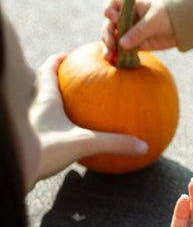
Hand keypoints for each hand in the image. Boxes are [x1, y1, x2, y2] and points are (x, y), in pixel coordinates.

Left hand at [29, 54, 148, 184]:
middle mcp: (34, 108)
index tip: (68, 56)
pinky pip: (41, 128)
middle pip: (41, 86)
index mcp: (46, 100)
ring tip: (69, 106)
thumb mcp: (84, 144)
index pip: (48, 70)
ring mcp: (29, 124)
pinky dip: (53, 127)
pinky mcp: (28, 141)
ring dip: (52, 103)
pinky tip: (66, 138)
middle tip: (69, 77)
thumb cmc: (45, 150)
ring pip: (39, 107)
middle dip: (54, 79)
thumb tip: (143, 145)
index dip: (57, 61)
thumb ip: (113, 143)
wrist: (16, 170)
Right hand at [102, 0, 175, 61]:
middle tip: (111, 44)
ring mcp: (129, 31)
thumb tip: (121, 44)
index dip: (108, 10)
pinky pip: (121, 49)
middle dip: (106, 34)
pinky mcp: (134, 44)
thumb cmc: (168, 16)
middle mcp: (126, 17)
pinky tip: (113, 61)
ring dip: (108, 47)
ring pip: (112, 38)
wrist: (182, 28)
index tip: (113, 18)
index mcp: (130, 5)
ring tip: (108, 56)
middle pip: (108, 24)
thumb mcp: (153, 21)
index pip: (111, 3)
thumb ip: (138, 32)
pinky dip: (116, 55)